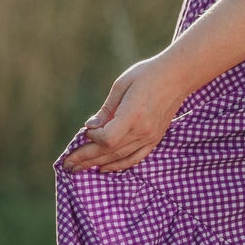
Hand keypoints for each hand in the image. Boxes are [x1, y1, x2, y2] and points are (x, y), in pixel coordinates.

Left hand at [61, 51, 188, 173]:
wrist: (178, 76)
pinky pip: (135, 158)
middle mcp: (143, 130)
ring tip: (78, 169)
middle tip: (67, 165)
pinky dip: (118, 165)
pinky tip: (104, 168)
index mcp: (133, 114)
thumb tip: (90, 127)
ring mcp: (150, 137)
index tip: (87, 130)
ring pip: (120, 158)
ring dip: (97, 164)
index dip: (93, 138)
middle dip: (85, 158)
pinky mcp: (155, 139)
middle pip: (110, 151)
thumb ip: (106, 110)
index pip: (107, 138)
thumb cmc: (147, 75)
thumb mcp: (121, 85)